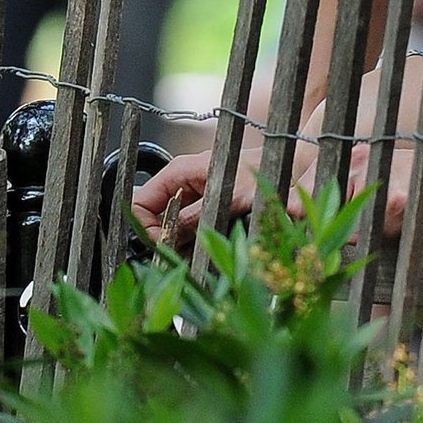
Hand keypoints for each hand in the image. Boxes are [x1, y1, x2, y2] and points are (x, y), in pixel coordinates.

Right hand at [132, 143, 264, 246]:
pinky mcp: (202, 206)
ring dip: (177, 242)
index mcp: (179, 171)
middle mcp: (181, 182)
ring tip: (193, 253)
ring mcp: (191, 194)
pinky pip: (186, 226)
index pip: (141, 201)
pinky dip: (190, 240)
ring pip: (170, 224)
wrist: (281, 168)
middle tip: (178, 254)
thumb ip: (194, 217)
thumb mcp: (224, 199)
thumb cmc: (256, 172)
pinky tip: (201, 248)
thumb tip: (168, 237)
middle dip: (162, 237)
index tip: (161, 243)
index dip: (146, 226)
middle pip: (153, 216)